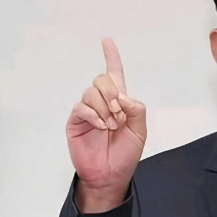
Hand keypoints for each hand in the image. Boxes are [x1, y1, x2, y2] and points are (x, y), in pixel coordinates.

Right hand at [66, 38, 146, 211]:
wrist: (111, 174)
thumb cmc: (125, 154)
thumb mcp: (140, 131)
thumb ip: (137, 110)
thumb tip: (123, 95)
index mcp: (120, 102)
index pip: (114, 74)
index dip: (111, 57)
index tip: (107, 41)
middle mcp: (102, 103)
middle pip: (102, 79)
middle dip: (113, 94)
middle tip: (120, 115)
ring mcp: (88, 111)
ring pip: (91, 92)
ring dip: (105, 108)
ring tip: (111, 126)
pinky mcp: (76, 120)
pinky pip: (82, 107)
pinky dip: (94, 115)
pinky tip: (102, 127)